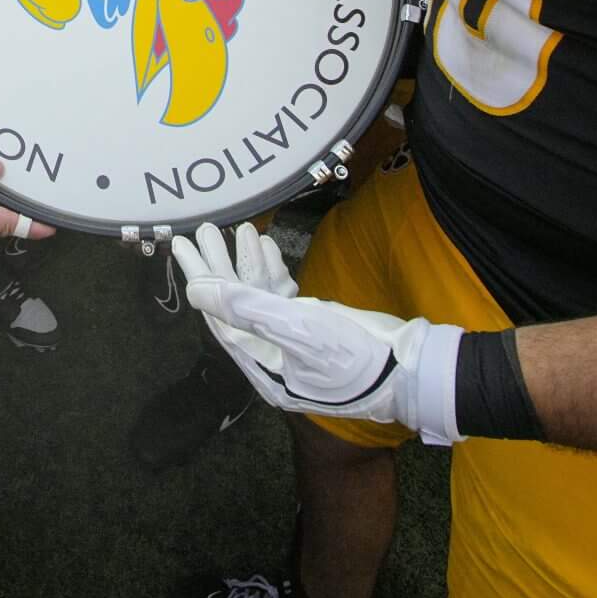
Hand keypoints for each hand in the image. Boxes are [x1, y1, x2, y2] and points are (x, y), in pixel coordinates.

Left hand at [172, 222, 428, 422]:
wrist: (412, 370)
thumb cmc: (355, 356)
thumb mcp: (297, 329)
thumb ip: (246, 308)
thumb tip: (195, 292)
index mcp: (261, 365)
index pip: (220, 317)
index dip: (202, 279)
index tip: (184, 245)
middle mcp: (271, 355)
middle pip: (234, 304)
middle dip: (218, 266)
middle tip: (201, 229)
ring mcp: (293, 340)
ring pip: (258, 296)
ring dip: (246, 263)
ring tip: (234, 227)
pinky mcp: (314, 326)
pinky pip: (283, 296)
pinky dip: (272, 271)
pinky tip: (264, 244)